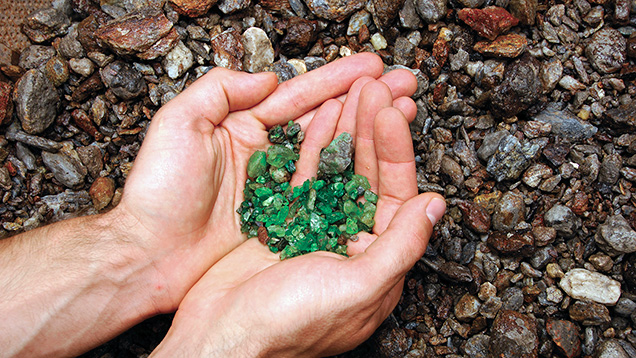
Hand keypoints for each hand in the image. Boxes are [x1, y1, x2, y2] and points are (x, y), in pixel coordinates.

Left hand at [114, 53, 417, 312]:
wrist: (150, 257)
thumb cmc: (159, 192)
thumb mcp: (178, 125)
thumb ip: (220, 90)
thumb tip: (269, 78)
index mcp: (240, 122)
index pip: (298, 95)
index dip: (338, 80)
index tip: (374, 67)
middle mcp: (264, 150)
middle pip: (323, 119)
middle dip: (365, 101)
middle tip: (405, 86)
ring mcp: (277, 184)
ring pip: (330, 151)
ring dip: (366, 133)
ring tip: (402, 114)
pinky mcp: (283, 216)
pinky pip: (322, 190)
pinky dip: (349, 174)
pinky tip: (376, 163)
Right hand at [150, 78, 445, 356]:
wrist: (219, 338)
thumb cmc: (290, 323)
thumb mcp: (356, 288)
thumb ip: (400, 246)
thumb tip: (435, 203)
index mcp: (377, 262)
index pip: (396, 195)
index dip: (396, 151)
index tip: (391, 111)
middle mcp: (351, 243)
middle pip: (368, 176)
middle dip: (371, 130)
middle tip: (371, 86)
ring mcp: (316, 229)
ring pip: (338, 170)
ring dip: (345, 130)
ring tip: (349, 89)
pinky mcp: (284, 221)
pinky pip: (305, 176)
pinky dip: (313, 146)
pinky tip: (320, 115)